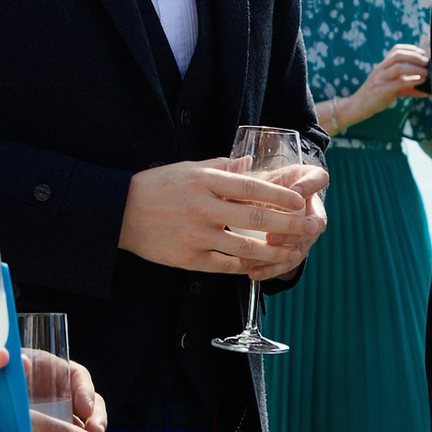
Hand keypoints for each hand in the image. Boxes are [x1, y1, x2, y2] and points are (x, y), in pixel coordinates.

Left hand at [24, 349, 106, 431]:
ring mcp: (54, 413)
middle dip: (95, 419)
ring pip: (81, 424)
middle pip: (87, 402)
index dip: (85, 391)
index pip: (76, 376)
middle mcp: (55, 391)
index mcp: (46, 370)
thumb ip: (8, 366)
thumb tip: (23, 363)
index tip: (86, 409)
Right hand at [119, 157, 327, 276]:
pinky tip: (260, 266)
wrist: (119, 214)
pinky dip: (245, 265)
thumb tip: (251, 165)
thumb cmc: (157, 187)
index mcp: (205, 181)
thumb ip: (222, 167)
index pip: (251, 187)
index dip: (279, 195)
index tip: (301, 200)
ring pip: (244, 247)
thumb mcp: (188, 168)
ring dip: (273, 252)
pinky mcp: (189, 259)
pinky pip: (225, 265)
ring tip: (294, 253)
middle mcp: (203, 209)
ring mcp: (196, 236)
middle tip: (311, 227)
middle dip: (288, 225)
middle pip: (254, 219)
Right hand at [322, 44, 429, 132]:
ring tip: (426, 73)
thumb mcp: (392, 89)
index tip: (423, 53)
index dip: (411, 49)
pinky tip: (419, 81)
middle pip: (398, 55)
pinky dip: (411, 80)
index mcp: (382, 66)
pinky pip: (398, 82)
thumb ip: (408, 88)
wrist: (357, 106)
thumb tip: (425, 92)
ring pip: (398, 67)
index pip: (396, 50)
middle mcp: (381, 69)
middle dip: (414, 56)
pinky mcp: (382, 90)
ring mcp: (380, 79)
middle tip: (426, 62)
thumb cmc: (376, 97)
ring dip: (414, 68)